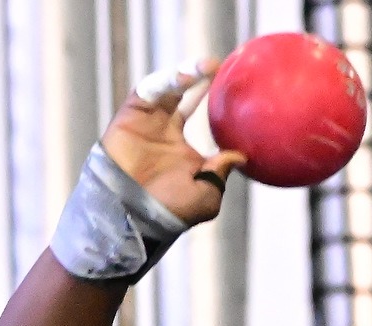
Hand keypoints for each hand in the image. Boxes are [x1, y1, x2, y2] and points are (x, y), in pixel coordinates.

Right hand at [100, 59, 245, 225]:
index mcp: (184, 149)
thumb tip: (241, 156)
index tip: (239, 90)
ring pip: (168, 88)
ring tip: (206, 66)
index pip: (203, 118)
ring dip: (186, 73)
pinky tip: (184, 77)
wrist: (134, 212)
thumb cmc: (171, 211)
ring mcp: (148, 122)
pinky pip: (148, 90)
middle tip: (220, 66)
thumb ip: (221, 172)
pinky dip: (166, 81)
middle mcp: (165, 131)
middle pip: (185, 95)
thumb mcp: (207, 195)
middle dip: (201, 78)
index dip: (217, 102)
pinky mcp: (130, 115)